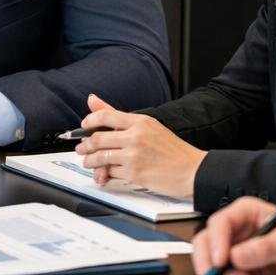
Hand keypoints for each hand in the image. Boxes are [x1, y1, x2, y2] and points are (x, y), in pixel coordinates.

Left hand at [74, 94, 205, 197]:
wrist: (193, 170)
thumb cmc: (173, 150)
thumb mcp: (150, 126)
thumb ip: (118, 116)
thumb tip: (92, 99)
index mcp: (140, 122)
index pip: (105, 116)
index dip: (89, 121)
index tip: (84, 126)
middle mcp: (136, 137)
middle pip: (98, 138)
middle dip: (85, 145)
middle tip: (82, 148)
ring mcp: (134, 156)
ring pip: (100, 157)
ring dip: (90, 161)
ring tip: (89, 162)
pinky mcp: (135, 173)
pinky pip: (111, 173)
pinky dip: (105, 174)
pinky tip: (105, 174)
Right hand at [191, 196, 275, 274]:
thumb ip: (264, 248)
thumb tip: (237, 256)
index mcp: (245, 215)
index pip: (219, 224)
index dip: (215, 243)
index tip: (220, 262)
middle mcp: (237, 236)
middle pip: (206, 248)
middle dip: (213, 269)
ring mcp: (238, 258)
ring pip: (220, 273)